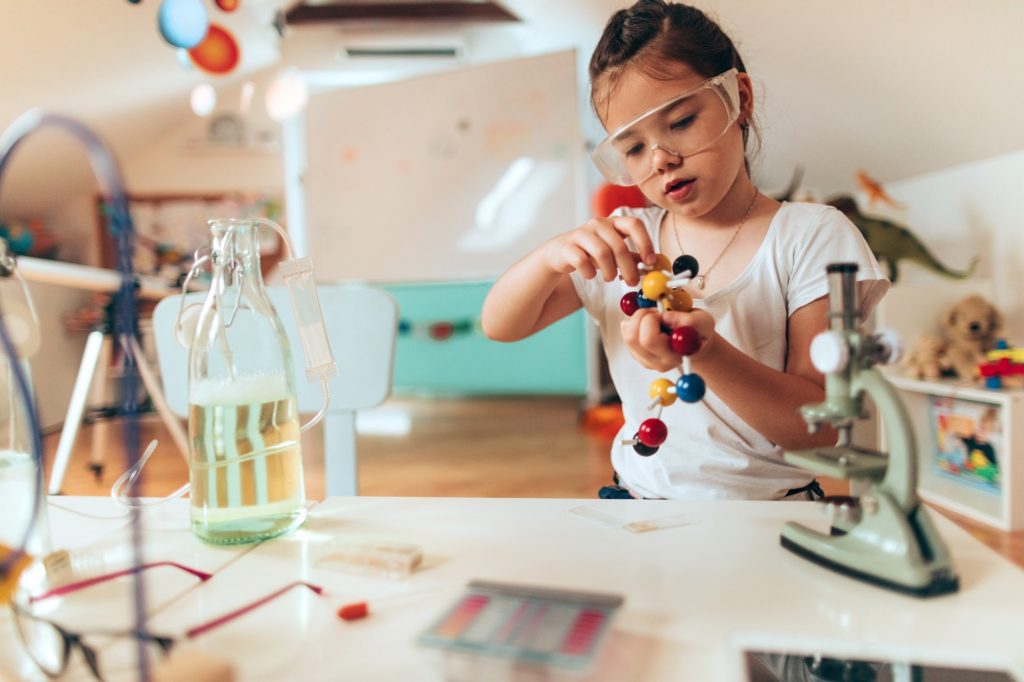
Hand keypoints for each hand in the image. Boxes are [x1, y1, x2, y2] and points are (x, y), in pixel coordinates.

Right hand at [541, 216, 655, 286]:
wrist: (560, 253)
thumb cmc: (591, 253)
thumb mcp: (613, 253)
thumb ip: (632, 257)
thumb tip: (653, 265)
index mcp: (613, 223)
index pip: (634, 224)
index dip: (645, 242)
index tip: (650, 261)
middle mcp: (598, 224)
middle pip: (619, 245)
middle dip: (628, 267)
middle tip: (632, 282)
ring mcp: (581, 234)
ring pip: (602, 253)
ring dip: (609, 271)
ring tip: (609, 278)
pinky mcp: (567, 246)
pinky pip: (582, 260)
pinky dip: (589, 272)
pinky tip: (590, 275)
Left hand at [620, 307, 716, 371]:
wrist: (694, 342)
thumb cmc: (698, 332)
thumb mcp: (704, 322)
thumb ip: (689, 320)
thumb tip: (666, 318)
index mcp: (674, 356)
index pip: (649, 340)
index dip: (653, 320)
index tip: (664, 314)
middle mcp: (658, 362)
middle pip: (633, 337)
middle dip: (642, 316)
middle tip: (656, 312)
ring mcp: (645, 360)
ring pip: (627, 335)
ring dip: (637, 318)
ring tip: (654, 316)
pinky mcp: (636, 354)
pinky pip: (626, 334)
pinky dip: (634, 322)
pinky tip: (650, 323)